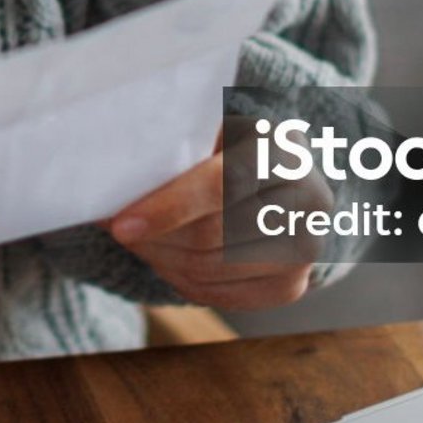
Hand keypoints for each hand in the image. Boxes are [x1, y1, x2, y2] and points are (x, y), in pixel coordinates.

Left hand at [106, 130, 316, 310]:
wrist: (270, 176)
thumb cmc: (222, 145)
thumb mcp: (204, 128)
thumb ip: (170, 145)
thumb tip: (113, 180)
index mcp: (283, 148)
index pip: (221, 185)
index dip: (168, 208)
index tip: (121, 225)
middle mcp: (309, 199)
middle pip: (211, 236)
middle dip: (155, 238)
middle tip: (119, 230)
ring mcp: (306, 247)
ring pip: (212, 269)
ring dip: (162, 259)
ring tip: (139, 239)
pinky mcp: (291, 284)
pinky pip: (221, 294)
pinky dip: (182, 280)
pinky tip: (166, 258)